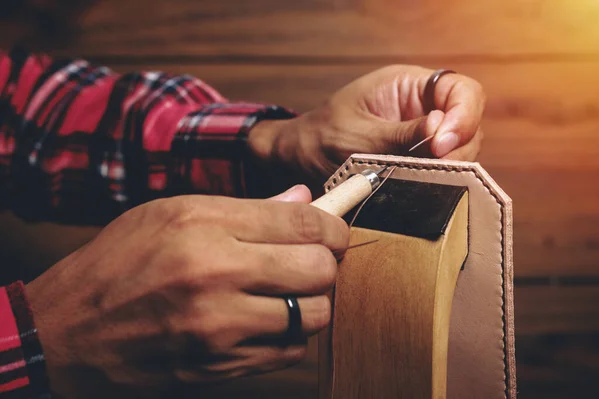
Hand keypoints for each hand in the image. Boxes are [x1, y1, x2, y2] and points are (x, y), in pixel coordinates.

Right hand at [26, 185, 347, 397]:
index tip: (334, 231)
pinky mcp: (220, 366)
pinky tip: (267, 320)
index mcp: (202, 224)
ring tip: (289, 291)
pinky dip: (289, 334)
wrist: (68, 332)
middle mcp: (215, 273)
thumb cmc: (118, 263)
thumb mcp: (170, 213)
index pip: (303, 222)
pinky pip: (289, 351)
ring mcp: (219, 327)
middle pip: (319, 269)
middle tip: (312, 259)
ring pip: (314, 315)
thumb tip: (304, 200)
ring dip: (312, 301)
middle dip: (326, 262)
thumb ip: (244, 208)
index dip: (334, 226)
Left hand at [249, 65, 484, 181]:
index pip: (461, 90)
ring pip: (458, 151)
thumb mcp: (356, 136)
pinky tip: (422, 192)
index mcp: (408, 87)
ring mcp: (421, 136)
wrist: (297, 160)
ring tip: (425, 184)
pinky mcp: (416, 161)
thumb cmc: (319, 138)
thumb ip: (399, 135)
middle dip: (457, 149)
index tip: (442, 145)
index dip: (463, 116)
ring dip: (448, 170)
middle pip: (467, 124)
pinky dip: (437, 182)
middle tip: (434, 172)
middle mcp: (421, 108)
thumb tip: (442, 129)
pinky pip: (440, 170)